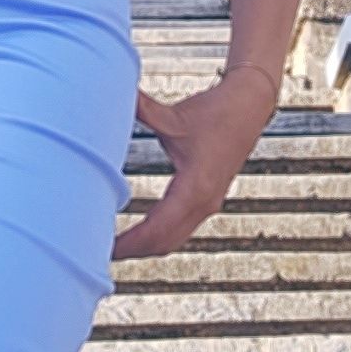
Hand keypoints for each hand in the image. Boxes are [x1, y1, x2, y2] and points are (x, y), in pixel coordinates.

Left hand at [112, 62, 281, 260]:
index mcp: (195, 187)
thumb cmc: (218, 112)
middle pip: (164, 242)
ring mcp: (208, 203)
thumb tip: (113, 100)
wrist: (250, 106)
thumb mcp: (174, 117)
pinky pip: (181, 228)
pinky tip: (141, 232)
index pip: (157, 229)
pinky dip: (160, 236)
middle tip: (100, 251)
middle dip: (134, 250)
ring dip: (146, 247)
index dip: (130, 243)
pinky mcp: (208, 199)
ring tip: (116, 246)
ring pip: (174, 239)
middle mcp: (204, 201)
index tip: (105, 248)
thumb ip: (141, 112)